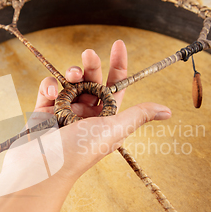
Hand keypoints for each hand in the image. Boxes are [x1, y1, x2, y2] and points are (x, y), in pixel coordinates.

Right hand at [31, 40, 171, 181]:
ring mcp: (64, 110)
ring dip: (71, 72)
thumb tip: (169, 111)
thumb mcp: (114, 130)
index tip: (118, 44)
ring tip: (71, 74)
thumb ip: (139, 114)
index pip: (115, 86)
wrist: (41, 167)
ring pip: (70, 81)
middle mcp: (86, 113)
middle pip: (92, 79)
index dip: (118, 64)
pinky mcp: (44, 110)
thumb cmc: (80, 151)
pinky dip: (49, 85)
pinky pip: (48, 88)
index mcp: (106, 117)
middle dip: (92, 64)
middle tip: (89, 53)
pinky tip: (51, 92)